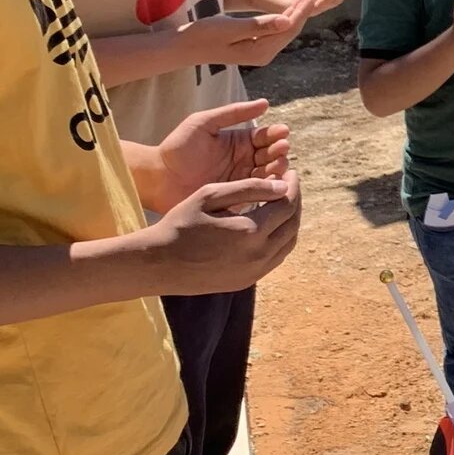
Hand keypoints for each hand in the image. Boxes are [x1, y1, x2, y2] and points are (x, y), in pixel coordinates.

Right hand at [150, 173, 301, 294]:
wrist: (158, 264)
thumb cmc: (180, 224)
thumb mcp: (210, 196)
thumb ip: (249, 188)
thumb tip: (283, 186)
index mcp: (250, 231)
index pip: (287, 205)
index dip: (293, 187)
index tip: (291, 173)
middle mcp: (258, 255)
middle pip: (293, 224)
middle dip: (295, 202)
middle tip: (290, 186)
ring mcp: (254, 272)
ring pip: (288, 243)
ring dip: (290, 221)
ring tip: (283, 203)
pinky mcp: (247, 281)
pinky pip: (275, 258)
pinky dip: (280, 240)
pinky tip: (271, 226)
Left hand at [152, 98, 290, 205]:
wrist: (159, 178)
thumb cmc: (178, 148)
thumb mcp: (204, 123)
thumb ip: (233, 113)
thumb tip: (265, 103)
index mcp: (239, 143)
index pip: (265, 137)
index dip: (276, 134)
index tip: (282, 133)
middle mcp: (244, 162)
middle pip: (271, 156)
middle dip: (280, 152)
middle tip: (281, 150)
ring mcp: (242, 181)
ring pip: (269, 175)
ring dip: (278, 170)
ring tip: (279, 166)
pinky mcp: (237, 199)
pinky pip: (258, 195)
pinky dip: (268, 191)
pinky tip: (272, 186)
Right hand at [189, 0, 322, 69]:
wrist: (184, 46)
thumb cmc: (202, 35)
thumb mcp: (230, 28)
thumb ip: (259, 25)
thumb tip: (287, 22)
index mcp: (260, 52)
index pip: (289, 27)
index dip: (302, 8)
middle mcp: (265, 54)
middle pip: (291, 28)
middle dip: (305, 7)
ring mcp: (261, 51)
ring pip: (286, 28)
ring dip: (297, 9)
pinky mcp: (255, 44)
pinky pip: (277, 28)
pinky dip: (286, 14)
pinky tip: (294, 2)